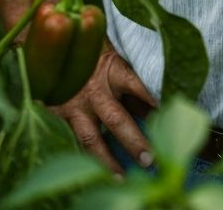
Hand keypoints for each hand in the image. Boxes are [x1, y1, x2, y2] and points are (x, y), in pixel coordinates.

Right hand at [51, 41, 157, 173]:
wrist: (51, 43)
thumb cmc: (91, 51)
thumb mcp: (114, 58)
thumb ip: (132, 82)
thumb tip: (158, 107)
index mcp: (112, 69)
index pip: (138, 85)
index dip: (154, 101)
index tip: (171, 118)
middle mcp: (94, 89)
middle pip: (116, 118)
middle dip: (133, 141)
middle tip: (150, 158)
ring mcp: (74, 105)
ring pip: (91, 138)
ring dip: (107, 160)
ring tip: (121, 179)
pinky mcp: (57, 116)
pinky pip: (71, 141)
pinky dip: (82, 158)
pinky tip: (91, 173)